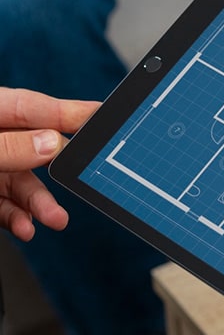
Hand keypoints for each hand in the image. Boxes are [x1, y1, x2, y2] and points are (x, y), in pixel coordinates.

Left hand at [0, 88, 98, 240]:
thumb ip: (8, 147)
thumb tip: (51, 144)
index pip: (32, 108)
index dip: (70, 112)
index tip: (103, 116)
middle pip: (34, 148)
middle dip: (62, 167)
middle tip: (87, 173)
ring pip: (21, 182)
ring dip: (40, 203)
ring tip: (55, 218)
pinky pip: (4, 205)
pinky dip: (17, 218)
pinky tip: (26, 227)